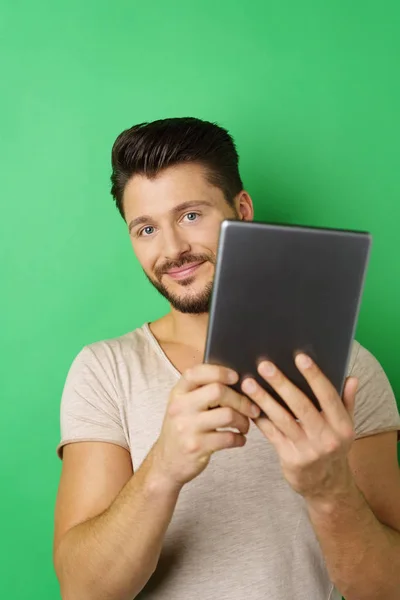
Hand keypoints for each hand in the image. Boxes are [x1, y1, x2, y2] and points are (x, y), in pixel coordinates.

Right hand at [151, 364, 259, 488]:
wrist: (167, 463)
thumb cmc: (182, 429)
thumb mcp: (183, 406)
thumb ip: (201, 392)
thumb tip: (236, 382)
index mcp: (177, 393)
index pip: (196, 373)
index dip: (219, 371)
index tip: (236, 376)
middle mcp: (180, 408)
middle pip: (218, 391)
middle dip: (240, 399)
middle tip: (251, 408)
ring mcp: (187, 428)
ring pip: (228, 415)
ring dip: (243, 420)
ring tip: (244, 425)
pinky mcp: (196, 447)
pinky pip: (228, 438)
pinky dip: (240, 439)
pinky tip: (239, 439)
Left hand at [241, 353, 358, 501]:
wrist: (327, 485)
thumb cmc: (333, 447)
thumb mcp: (345, 426)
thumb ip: (346, 401)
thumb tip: (351, 378)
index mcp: (342, 425)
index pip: (328, 396)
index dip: (314, 376)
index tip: (299, 357)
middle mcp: (327, 437)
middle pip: (301, 406)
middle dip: (281, 384)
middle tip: (265, 366)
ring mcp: (307, 449)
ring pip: (282, 419)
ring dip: (264, 399)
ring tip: (248, 384)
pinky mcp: (290, 458)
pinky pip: (272, 434)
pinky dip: (260, 419)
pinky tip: (248, 405)